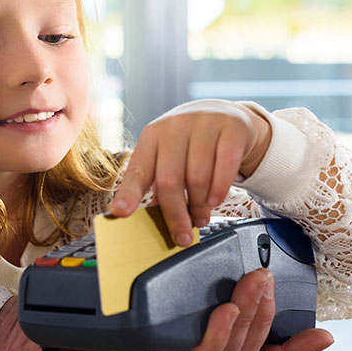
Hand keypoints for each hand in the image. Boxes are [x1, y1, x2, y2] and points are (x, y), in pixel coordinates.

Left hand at [0, 269, 332, 350]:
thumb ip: (160, 292)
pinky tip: (225, 317)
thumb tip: (189, 256)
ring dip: (243, 326)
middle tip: (271, 279)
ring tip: (253, 289)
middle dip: (265, 322)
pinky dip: (211, 343)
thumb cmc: (67, 324)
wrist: (16, 346)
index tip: (321, 331)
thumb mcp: (125, 301)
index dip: (283, 349)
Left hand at [110, 99, 271, 246]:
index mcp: (152, 136)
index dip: (128, 194)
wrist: (225, 114)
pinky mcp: (231, 129)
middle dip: (175, 215)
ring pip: (197, 177)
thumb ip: (159, 182)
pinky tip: (215, 202)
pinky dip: (219, 190)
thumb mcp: (169, 155)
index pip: (137, 170)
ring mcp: (203, 125)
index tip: (120, 213)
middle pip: (169, 180)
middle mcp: (174, 127)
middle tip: (182, 236)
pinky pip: (225, 168)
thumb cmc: (190, 142)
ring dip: (198, 206)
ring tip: (200, 218)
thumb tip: (153, 219)